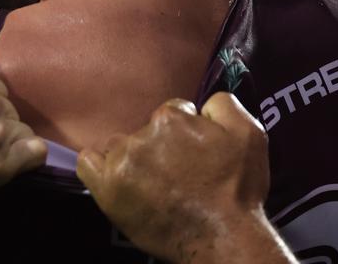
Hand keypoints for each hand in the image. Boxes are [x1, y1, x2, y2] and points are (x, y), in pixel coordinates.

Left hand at [77, 93, 281, 263]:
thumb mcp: (249, 135)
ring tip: (153, 181)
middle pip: (145, 130)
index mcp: (171, 119)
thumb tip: (202, 101)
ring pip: (119, 147)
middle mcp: (141, 136)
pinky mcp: (106, 188)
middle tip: (176, 171)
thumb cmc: (237, 190)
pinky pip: (87, 164)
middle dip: (159, 145)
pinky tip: (115, 177)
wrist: (222, 237)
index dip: (186, 132)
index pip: (173, 112)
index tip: (193, 153)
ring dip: (132, 157)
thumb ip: (224, 104)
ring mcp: (121, 162)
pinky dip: (98, 166)